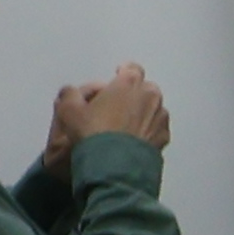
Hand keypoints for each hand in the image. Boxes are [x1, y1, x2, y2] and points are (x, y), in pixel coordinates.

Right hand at [49, 64, 171, 157]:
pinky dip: (148, 131)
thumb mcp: (69, 111)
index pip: (131, 68)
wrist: (114, 166)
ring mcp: (161, 117)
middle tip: (116, 106)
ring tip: (124, 127)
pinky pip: (156, 128)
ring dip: (142, 112)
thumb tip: (70, 92)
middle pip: (144, 88)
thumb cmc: (92, 133)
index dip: (123, 72)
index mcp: (129, 83)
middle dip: (132, 94)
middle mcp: (150, 96)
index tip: (117, 76)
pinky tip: (133, 141)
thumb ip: (69, 95)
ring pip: (153, 108)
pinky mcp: (164, 137)